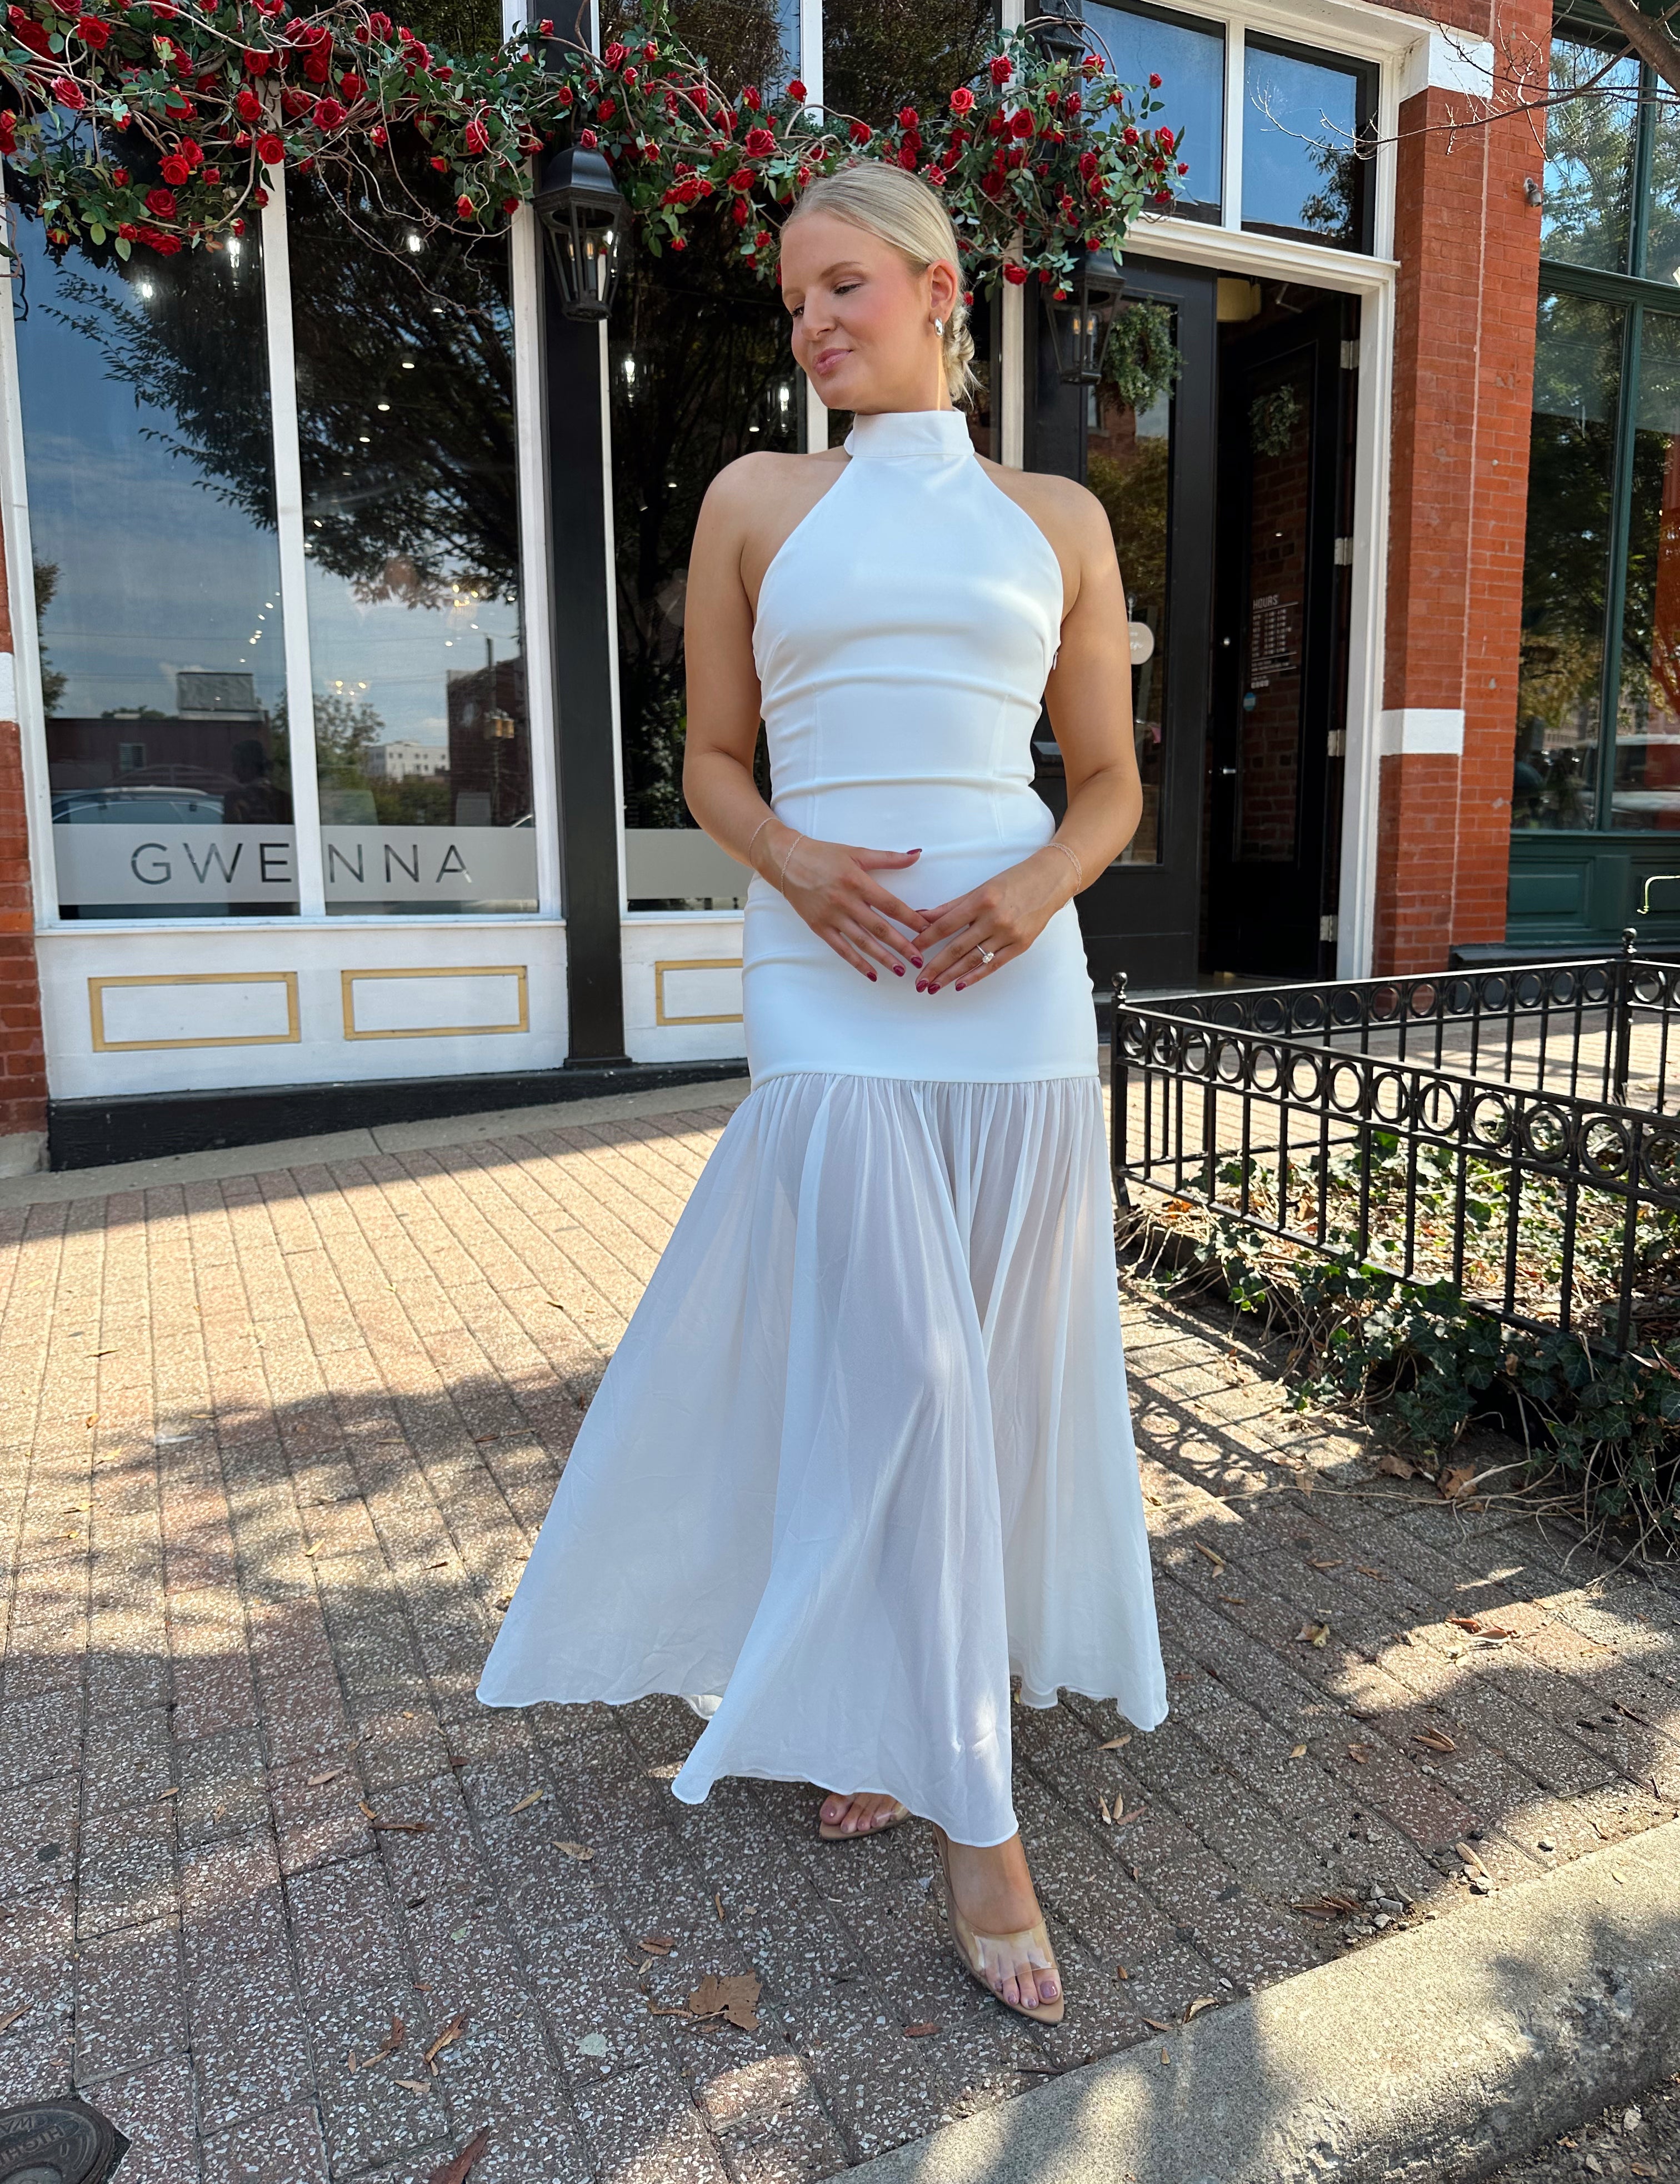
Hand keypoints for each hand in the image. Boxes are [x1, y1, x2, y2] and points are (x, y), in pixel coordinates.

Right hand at [773, 833, 932, 979]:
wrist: (786, 861)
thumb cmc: (824, 855)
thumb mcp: (857, 852)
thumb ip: (888, 858)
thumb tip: (916, 855)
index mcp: (858, 882)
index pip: (891, 905)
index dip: (911, 919)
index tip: (927, 930)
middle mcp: (845, 902)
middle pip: (879, 928)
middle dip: (901, 946)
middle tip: (919, 959)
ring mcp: (831, 917)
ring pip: (862, 942)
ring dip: (883, 958)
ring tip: (900, 970)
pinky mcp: (819, 927)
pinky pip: (841, 949)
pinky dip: (857, 963)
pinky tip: (872, 973)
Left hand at [911, 847, 1075, 992]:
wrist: (1050, 881)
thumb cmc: (1013, 881)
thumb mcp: (980, 888)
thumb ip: (951, 906)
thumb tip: (922, 917)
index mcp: (981, 900)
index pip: (946, 924)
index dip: (926, 940)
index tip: (911, 951)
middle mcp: (994, 918)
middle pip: (957, 947)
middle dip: (935, 967)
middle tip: (918, 982)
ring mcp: (1009, 933)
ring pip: (974, 960)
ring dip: (951, 976)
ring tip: (933, 987)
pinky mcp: (1021, 945)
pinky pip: (994, 965)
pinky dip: (975, 976)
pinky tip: (959, 985)